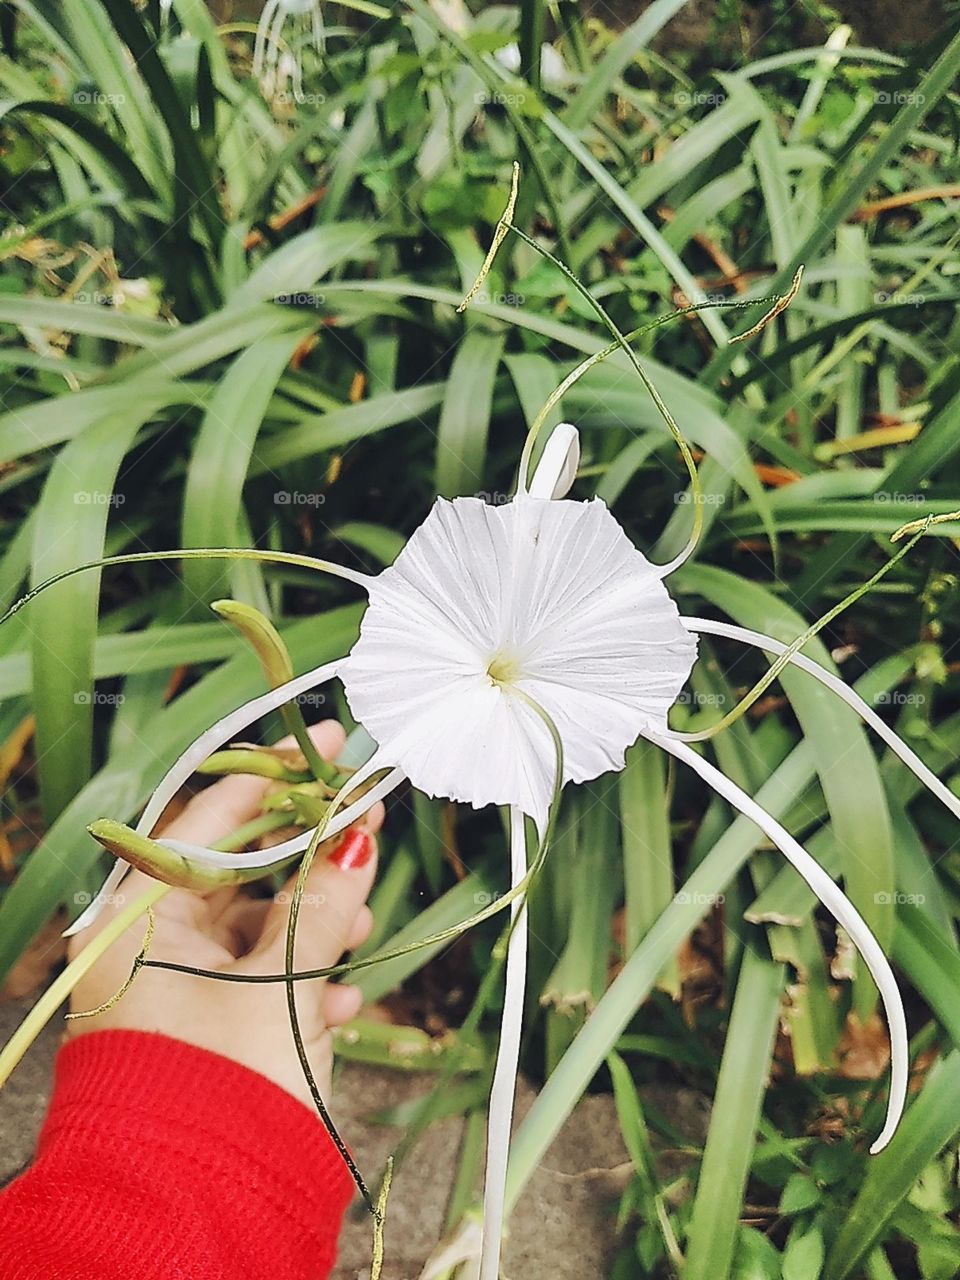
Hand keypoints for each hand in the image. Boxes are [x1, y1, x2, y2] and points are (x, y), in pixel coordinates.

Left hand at [66, 720, 380, 1108]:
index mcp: (137, 921)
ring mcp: (176, 992)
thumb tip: (358, 838)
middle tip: (367, 819)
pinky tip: (342, 1001)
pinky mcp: (207, 1034)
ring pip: (258, 930)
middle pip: (240, 874)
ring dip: (316, 925)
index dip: (275, 780)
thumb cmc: (224, 1088)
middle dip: (309, 857)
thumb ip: (324, 905)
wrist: (195, 1218)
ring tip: (360, 926)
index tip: (328, 744)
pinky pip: (260, 984)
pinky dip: (302, 984)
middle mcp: (148, 947)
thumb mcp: (282, 985)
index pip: (208, 823)